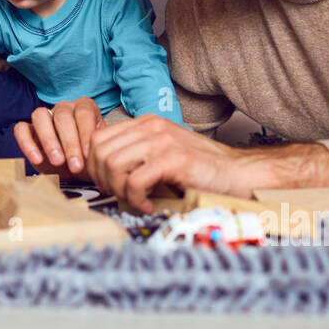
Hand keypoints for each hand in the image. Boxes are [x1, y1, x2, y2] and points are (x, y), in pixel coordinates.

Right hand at [12, 97, 105, 179]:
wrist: (74, 172)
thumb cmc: (89, 160)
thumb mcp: (98, 154)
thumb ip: (99, 149)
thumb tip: (100, 151)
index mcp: (84, 108)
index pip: (84, 113)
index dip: (85, 133)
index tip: (88, 154)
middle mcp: (64, 108)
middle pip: (63, 116)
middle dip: (69, 142)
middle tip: (75, 165)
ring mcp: (44, 117)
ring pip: (40, 115)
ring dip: (49, 140)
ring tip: (57, 162)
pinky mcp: (27, 130)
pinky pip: (21, 129)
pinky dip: (27, 143)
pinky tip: (37, 159)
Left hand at [83, 115, 251, 211]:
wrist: (235, 172)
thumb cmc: (198, 168)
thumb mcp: (162, 152)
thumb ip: (136, 153)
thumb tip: (102, 170)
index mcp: (146, 122)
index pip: (99, 138)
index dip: (93, 165)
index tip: (105, 183)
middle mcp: (151, 127)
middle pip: (101, 152)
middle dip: (102, 179)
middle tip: (118, 194)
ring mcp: (162, 141)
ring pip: (114, 165)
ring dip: (118, 190)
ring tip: (134, 200)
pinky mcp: (173, 160)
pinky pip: (134, 181)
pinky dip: (136, 199)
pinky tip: (148, 205)